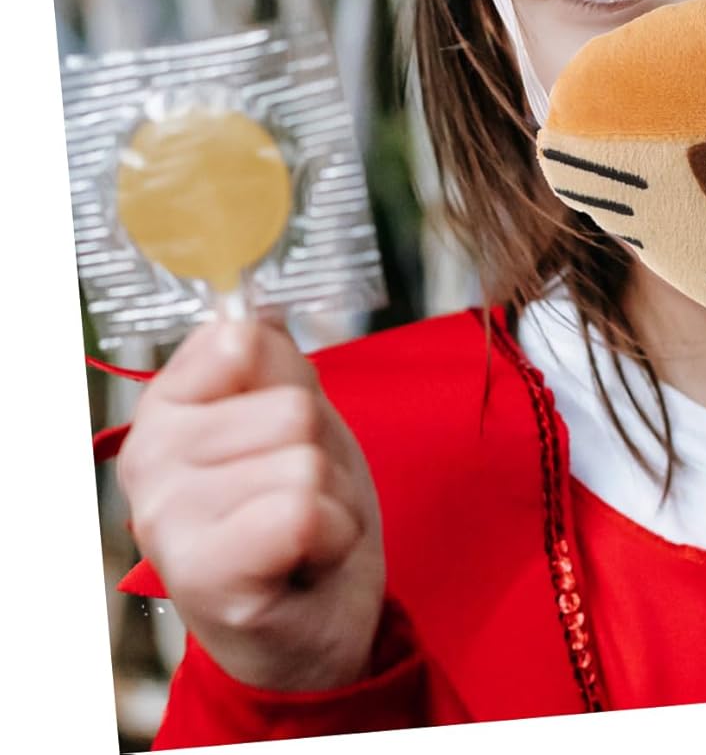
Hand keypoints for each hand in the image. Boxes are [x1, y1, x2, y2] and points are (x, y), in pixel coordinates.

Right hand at [116, 317, 386, 692]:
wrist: (314, 621)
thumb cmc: (299, 511)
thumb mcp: (294, 414)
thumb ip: (271, 357)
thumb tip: (252, 309)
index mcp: (164, 409)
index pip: (242, 340)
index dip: (290, 383)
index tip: (276, 432)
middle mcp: (147, 460)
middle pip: (291, 407)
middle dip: (320, 452)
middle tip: (298, 498)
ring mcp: (168, 520)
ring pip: (304, 460)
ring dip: (330, 498)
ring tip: (301, 531)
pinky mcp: (204, 574)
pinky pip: (304, 511)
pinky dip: (332, 535)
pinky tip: (303, 560)